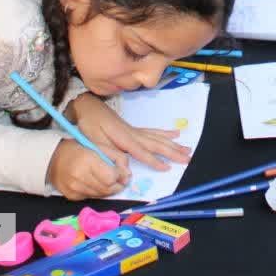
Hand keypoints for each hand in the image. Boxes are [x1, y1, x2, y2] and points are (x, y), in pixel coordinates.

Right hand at [48, 139, 129, 199]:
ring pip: (101, 195)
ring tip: (107, 179)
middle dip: (117, 185)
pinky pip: (92, 197)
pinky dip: (98, 192)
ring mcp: (74, 188)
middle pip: (108, 189)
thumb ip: (118, 158)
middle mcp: (79, 176)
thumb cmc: (80, 148)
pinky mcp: (72, 196)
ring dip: (108, 189)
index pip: (111, 177)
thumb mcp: (100, 145)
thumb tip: (128, 175)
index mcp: (87, 160)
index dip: (119, 176)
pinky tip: (95, 182)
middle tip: (118, 178)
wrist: (53, 158)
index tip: (121, 172)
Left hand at [72, 94, 189, 170]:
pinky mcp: (133, 129)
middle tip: (188, 158)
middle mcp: (133, 133)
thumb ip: (110, 155)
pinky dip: (164, 133)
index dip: (154, 161)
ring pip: (157, 137)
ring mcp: (134, 130)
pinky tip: (174, 133)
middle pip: (156, 143)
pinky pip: (152, 132)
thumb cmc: (88, 124)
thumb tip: (125, 170)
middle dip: (172, 151)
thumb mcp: (94, 142)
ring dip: (172, 143)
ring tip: (187, 149)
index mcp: (123, 138)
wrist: (87, 106)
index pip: (142, 152)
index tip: (167, 168)